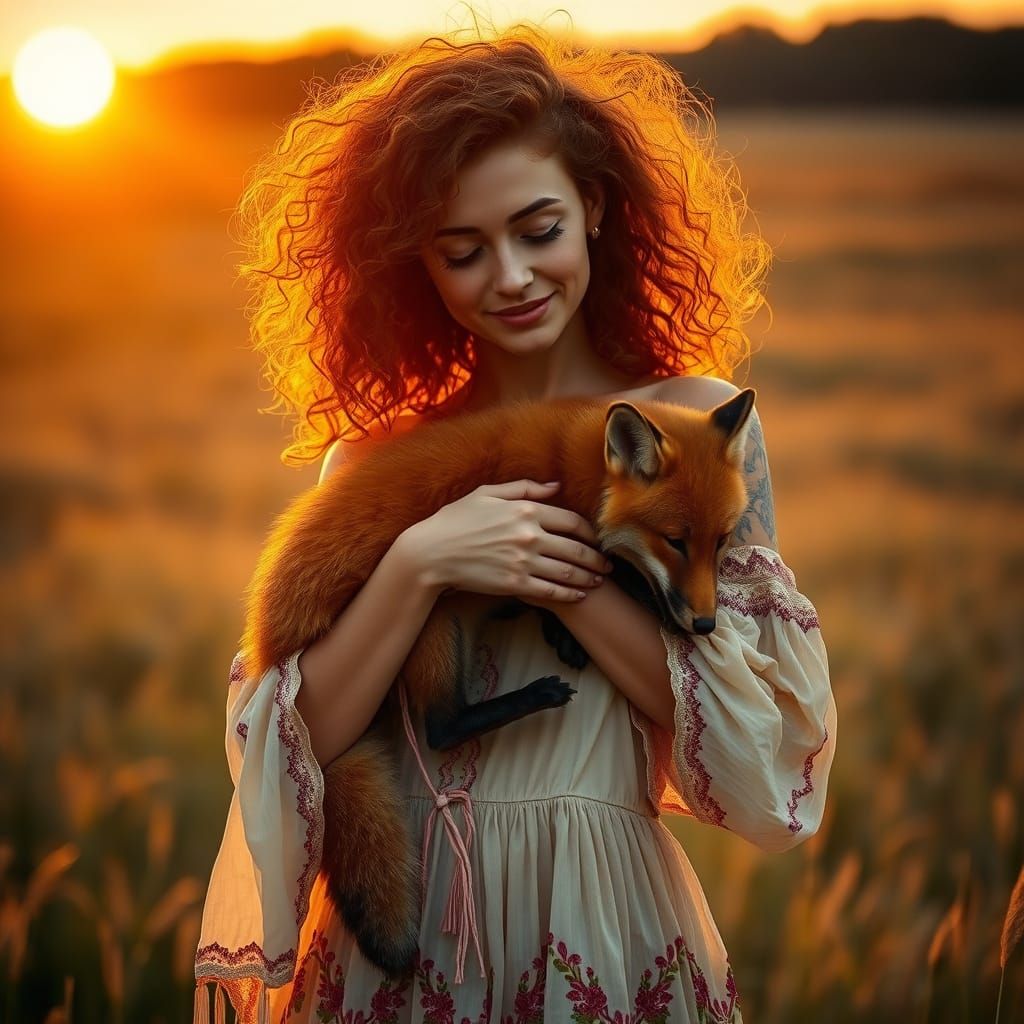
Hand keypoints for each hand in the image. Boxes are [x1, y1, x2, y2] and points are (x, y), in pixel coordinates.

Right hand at [400, 480, 612, 603]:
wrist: (430, 553)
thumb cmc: (455, 520)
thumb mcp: (487, 493)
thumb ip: (524, 488)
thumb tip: (555, 486)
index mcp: (525, 510)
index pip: (571, 521)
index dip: (589, 532)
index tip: (597, 539)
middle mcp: (529, 535)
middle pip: (576, 548)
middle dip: (596, 558)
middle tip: (608, 565)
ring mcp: (523, 561)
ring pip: (568, 572)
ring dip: (588, 577)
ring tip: (598, 581)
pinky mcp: (514, 584)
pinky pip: (550, 591)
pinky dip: (569, 594)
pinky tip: (578, 595)